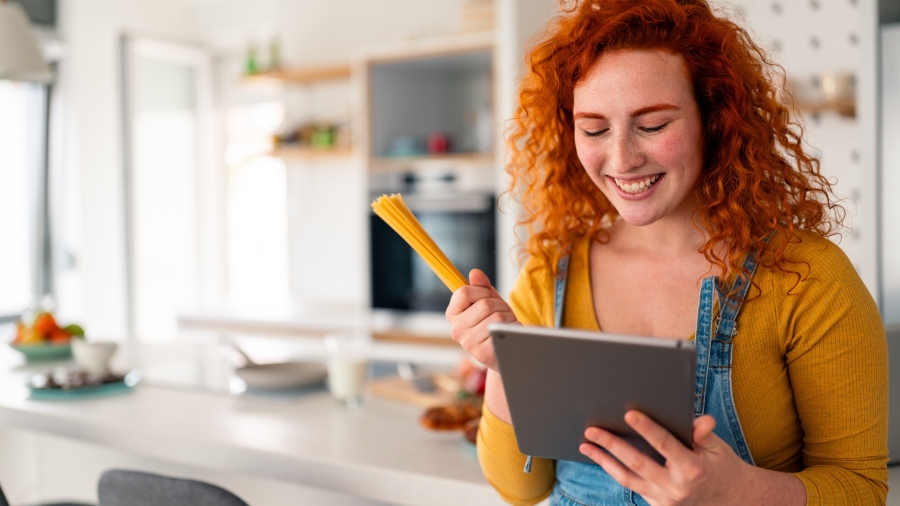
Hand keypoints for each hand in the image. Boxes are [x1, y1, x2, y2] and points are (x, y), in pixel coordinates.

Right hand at [446, 269, 517, 369]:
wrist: (503, 352)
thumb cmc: (494, 324)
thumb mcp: (487, 301)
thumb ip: (481, 286)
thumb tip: (475, 273)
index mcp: (453, 315)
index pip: (464, 292)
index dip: (481, 290)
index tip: (487, 296)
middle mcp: (456, 330)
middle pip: (484, 304)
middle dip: (499, 304)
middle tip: (501, 313)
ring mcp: (468, 343)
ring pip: (497, 317)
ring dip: (508, 316)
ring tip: (505, 324)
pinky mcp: (483, 353)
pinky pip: (503, 330)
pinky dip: (512, 328)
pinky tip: (508, 334)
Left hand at [579, 411, 752, 505]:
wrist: (733, 501)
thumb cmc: (722, 467)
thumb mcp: (718, 448)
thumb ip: (703, 433)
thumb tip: (701, 420)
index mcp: (692, 469)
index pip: (665, 445)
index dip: (647, 428)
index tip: (629, 413)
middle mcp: (676, 487)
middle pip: (637, 463)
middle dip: (612, 445)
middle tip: (592, 430)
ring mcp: (665, 500)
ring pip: (628, 479)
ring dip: (604, 461)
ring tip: (586, 445)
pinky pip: (633, 488)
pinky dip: (616, 472)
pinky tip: (602, 458)